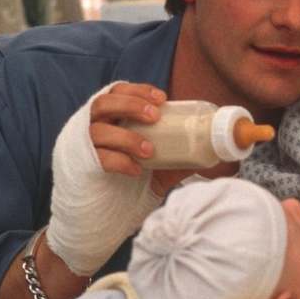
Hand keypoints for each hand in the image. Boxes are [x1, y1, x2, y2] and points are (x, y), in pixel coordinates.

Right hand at [88, 83, 239, 195]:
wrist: (106, 207)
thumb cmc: (133, 173)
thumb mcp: (160, 162)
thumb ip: (179, 154)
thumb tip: (215, 151)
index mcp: (113, 116)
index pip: (119, 91)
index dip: (138, 91)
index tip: (162, 99)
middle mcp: (95, 125)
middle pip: (103, 103)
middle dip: (130, 105)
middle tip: (155, 116)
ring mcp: (86, 145)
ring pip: (98, 130)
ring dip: (126, 136)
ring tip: (150, 150)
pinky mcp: (84, 165)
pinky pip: (99, 158)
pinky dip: (120, 161)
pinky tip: (136, 169)